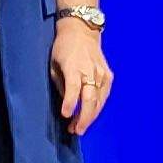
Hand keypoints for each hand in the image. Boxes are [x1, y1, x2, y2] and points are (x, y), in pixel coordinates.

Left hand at [53, 17, 115, 132]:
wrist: (82, 31)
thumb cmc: (63, 48)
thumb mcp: (54, 64)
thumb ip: (61, 84)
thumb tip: (67, 103)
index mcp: (74, 67)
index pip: (73, 88)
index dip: (70, 103)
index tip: (66, 116)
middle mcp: (90, 71)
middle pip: (90, 98)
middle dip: (84, 117)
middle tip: (76, 130)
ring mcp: (102, 74)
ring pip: (99, 100)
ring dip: (90, 116)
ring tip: (79, 127)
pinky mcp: (108, 76)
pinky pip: (103, 96)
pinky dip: (97, 107)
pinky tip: (89, 115)